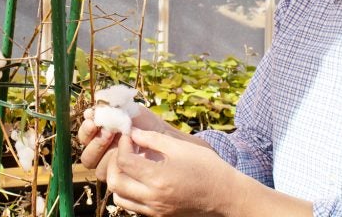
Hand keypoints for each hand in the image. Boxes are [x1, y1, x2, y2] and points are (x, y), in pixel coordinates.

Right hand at [78, 106, 165, 179]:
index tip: (93, 122)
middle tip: (109, 132)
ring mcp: (112, 169)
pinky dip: (118, 167)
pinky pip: (112, 179)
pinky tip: (128, 155)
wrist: (169, 141)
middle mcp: (103, 155)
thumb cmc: (149, 125)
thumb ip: (110, 111)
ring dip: (107, 155)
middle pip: (87, 157)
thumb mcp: (131, 112)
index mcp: (100, 136)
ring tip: (121, 142)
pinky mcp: (123, 180)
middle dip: (96, 143)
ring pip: (98, 169)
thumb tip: (89, 113)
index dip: (86, 130)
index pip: (84, 137)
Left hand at [106, 129, 234, 216]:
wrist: (227, 196)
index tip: (129, 137)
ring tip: (131, 166)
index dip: (123, 145)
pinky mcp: (159, 216)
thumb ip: (153, 139)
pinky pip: (133, 206)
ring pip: (120, 198)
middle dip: (114, 163)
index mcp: (158, 178)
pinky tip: (141, 179)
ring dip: (119, 180)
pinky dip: (129, 192)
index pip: (124, 162)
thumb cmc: (207, 168)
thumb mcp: (181, 147)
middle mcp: (153, 198)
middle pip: (115, 182)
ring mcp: (155, 210)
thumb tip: (133, 132)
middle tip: (125, 151)